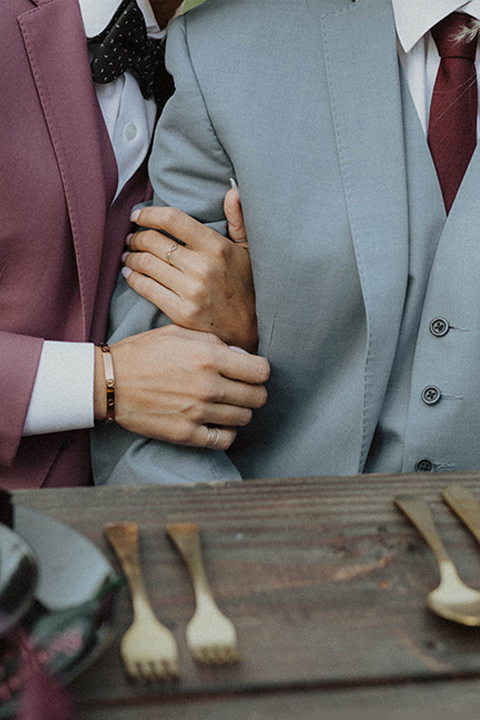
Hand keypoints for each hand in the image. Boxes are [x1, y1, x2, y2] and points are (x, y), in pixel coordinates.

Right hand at [94, 325, 269, 449]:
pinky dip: (227, 432)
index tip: (252, 371)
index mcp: (209, 357)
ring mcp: (198, 413)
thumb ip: (214, 343)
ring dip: (241, 411)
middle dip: (254, 391)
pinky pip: (224, 439)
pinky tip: (218, 422)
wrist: (109, 382)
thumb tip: (242, 358)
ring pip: (244, 418)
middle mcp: (208, 386)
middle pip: (257, 397)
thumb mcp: (178, 333)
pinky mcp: (186, 434)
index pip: (261, 371)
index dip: (260, 370)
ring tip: (227, 404)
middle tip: (242, 388)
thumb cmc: (143, 353)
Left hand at [122, 191, 257, 351]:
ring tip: (129, 255)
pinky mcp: (181, 312)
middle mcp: (202, 267)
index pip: (172, 220)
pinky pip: (146, 288)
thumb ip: (238, 219)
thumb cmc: (247, 286)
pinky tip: (130, 274)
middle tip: (131, 237)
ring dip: (130, 257)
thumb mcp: (248, 250)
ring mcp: (190, 291)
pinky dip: (133, 278)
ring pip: (145, 264)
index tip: (137, 216)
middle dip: (136, 236)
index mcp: (216, 247)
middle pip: (153, 241)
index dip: (149, 214)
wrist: (249, 329)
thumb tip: (232, 189)